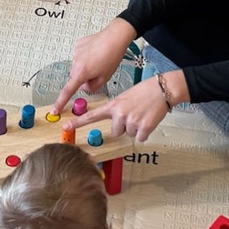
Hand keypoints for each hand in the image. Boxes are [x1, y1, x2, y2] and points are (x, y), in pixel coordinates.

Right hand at [52, 19, 136, 115]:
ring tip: (99, 60)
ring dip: (85, 67)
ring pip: (77, 67)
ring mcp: (75, 53)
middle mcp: (75, 63)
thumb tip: (85, 87)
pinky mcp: (78, 45)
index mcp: (82, 72)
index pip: (67, 91)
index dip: (60, 102)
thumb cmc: (112, 55)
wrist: (115, 37)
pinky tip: (95, 53)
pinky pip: (79, 56)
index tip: (55, 109)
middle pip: (75, 78)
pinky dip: (86, 57)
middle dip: (83, 78)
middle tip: (98, 72)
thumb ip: (92, 87)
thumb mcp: (105, 77)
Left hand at [67, 73, 184, 143]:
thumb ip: (117, 109)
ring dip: (135, 128)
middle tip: (133, 114)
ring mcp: (131, 122)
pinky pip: (140, 138)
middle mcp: (120, 114)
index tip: (66, 127)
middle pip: (115, 131)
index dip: (78, 122)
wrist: (163, 89)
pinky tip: (148, 120)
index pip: (92, 116)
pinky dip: (145, 132)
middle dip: (124, 126)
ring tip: (142, 115)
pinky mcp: (143, 128)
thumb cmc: (145, 91)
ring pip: (128, 134)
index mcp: (113, 105)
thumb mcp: (125, 97)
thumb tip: (115, 121)